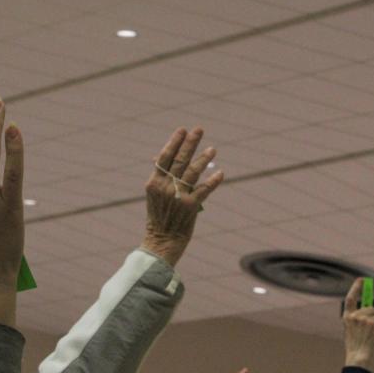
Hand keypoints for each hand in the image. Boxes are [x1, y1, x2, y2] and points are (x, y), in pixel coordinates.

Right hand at [141, 127, 224, 266]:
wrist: (161, 242)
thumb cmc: (159, 218)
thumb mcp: (154, 196)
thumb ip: (160, 178)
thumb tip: (158, 157)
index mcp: (153, 183)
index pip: (164, 157)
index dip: (174, 142)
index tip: (182, 130)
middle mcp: (164, 187)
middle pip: (180, 160)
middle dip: (190, 143)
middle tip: (199, 129)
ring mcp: (177, 196)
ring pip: (193, 172)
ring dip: (204, 159)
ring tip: (212, 149)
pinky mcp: (190, 205)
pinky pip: (205, 188)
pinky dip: (213, 180)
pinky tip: (220, 172)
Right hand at [343, 278, 373, 368]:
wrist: (357, 355)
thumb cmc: (354, 343)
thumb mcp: (350, 328)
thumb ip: (357, 317)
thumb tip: (369, 307)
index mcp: (346, 317)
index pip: (350, 298)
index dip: (356, 287)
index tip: (361, 279)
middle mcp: (354, 316)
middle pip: (369, 308)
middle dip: (372, 315)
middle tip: (367, 328)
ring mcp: (363, 320)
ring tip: (368, 334)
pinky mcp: (372, 324)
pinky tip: (372, 337)